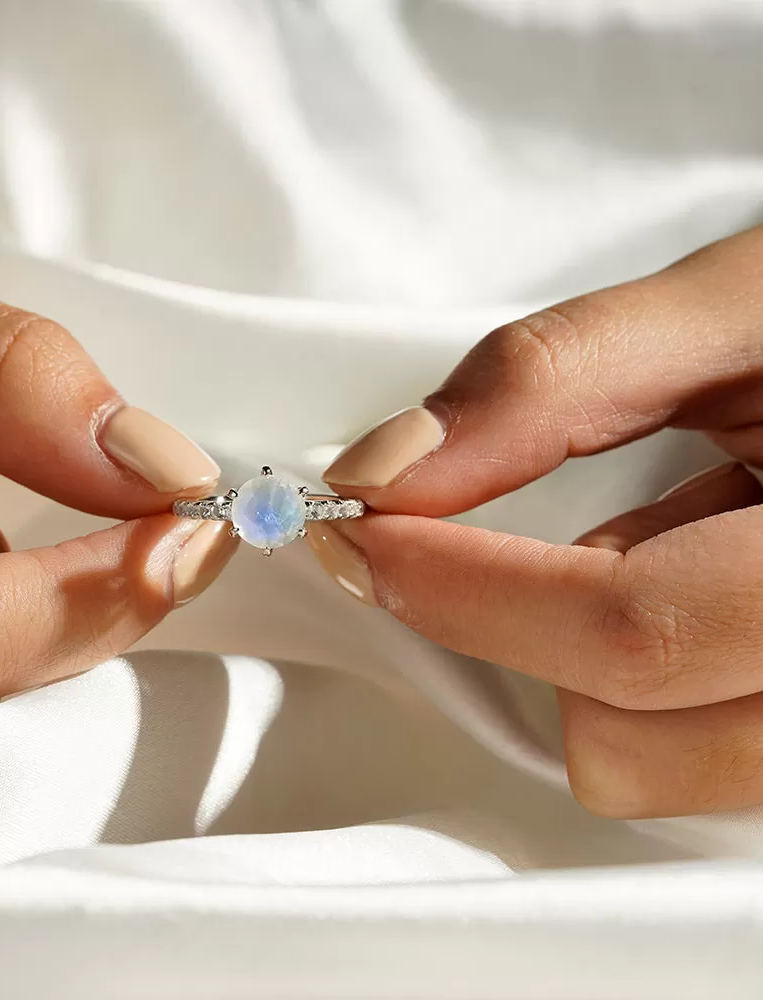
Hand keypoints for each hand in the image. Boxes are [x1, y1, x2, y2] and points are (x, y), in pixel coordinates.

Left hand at [311, 223, 762, 818]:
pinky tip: (685, 579)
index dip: (463, 588)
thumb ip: (553, 381)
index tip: (362, 532)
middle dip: (515, 630)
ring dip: (591, 662)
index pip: (631, 627)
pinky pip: (688, 755)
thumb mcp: (734, 311)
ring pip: (653, 773)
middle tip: (477, 532)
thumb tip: (387, 468)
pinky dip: (644, 680)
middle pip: (632, 743)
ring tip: (651, 540)